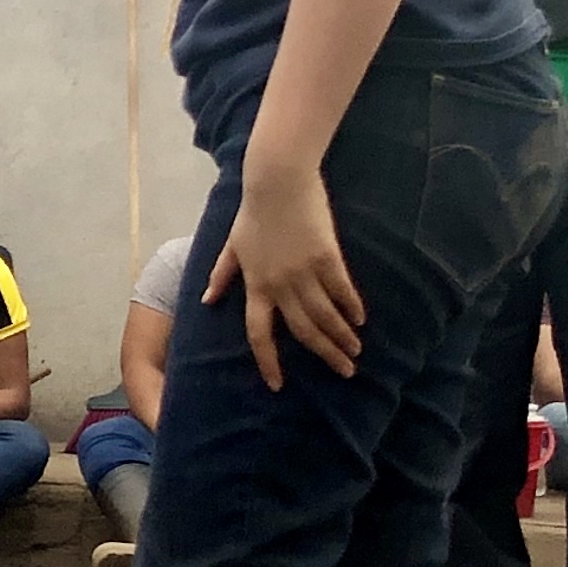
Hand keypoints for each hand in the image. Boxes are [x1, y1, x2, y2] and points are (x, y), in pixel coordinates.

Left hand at [203, 155, 363, 390]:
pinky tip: (361, 320)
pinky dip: (352, 307)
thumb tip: (207, 300)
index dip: (268, 361)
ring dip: (341, 337)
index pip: (259, 334)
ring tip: (355, 350)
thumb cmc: (253, 212)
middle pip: (302, 331)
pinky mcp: (326, 257)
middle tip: (344, 371)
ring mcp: (303, 271)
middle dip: (324, 354)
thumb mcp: (232, 245)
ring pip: (324, 315)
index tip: (277, 385)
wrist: (277, 181)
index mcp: (255, 285)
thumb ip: (222, 275)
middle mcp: (279, 284)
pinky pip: (342, 290)